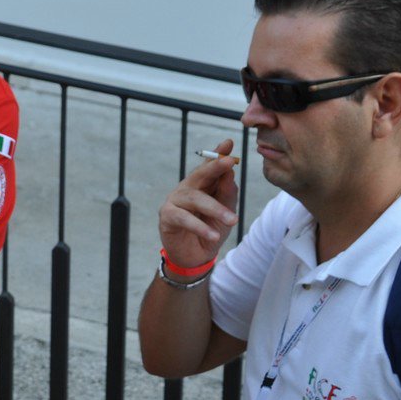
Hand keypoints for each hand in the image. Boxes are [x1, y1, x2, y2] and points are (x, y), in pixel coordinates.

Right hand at [157, 136, 239, 269]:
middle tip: (229, 162)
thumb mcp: (225, 211)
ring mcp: (175, 200)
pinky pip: (184, 218)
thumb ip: (227, 193)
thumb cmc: (211, 229)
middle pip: (200, 174)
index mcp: (202, 184)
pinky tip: (214, 235)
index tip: (228, 143)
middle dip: (214, 167)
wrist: (196, 256)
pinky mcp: (167, 216)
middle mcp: (187, 188)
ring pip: (196, 199)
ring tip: (233, 220)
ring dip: (215, 209)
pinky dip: (200, 227)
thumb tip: (230, 172)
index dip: (217, 154)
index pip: (210, 166)